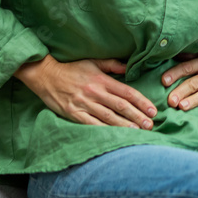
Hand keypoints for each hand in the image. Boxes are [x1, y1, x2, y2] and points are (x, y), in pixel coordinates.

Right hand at [14, 55, 156, 128]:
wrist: (45, 74)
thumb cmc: (71, 67)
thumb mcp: (92, 61)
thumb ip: (111, 64)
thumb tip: (128, 67)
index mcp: (101, 79)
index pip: (126, 92)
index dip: (141, 101)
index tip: (152, 110)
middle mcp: (95, 92)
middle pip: (120, 106)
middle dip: (137, 116)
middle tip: (150, 125)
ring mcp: (84, 104)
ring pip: (108, 117)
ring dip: (124, 125)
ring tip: (138, 132)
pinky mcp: (73, 113)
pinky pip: (92, 124)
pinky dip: (104, 130)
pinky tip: (114, 136)